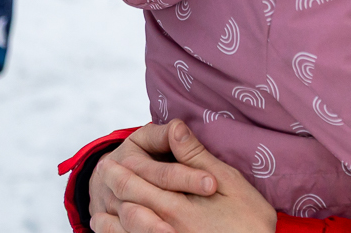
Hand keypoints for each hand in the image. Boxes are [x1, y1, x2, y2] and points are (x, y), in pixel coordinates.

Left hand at [91, 119, 276, 232]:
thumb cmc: (249, 217)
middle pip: (129, 202)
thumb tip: (176, 128)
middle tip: (104, 172)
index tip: (115, 158)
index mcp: (178, 205)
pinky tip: (114, 232)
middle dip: (115, 185)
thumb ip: (196, 157)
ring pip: (126, 229)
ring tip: (101, 208)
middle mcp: (164, 226)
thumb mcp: (229, 182)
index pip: (141, 180)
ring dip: (110, 218)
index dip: (126, 167)